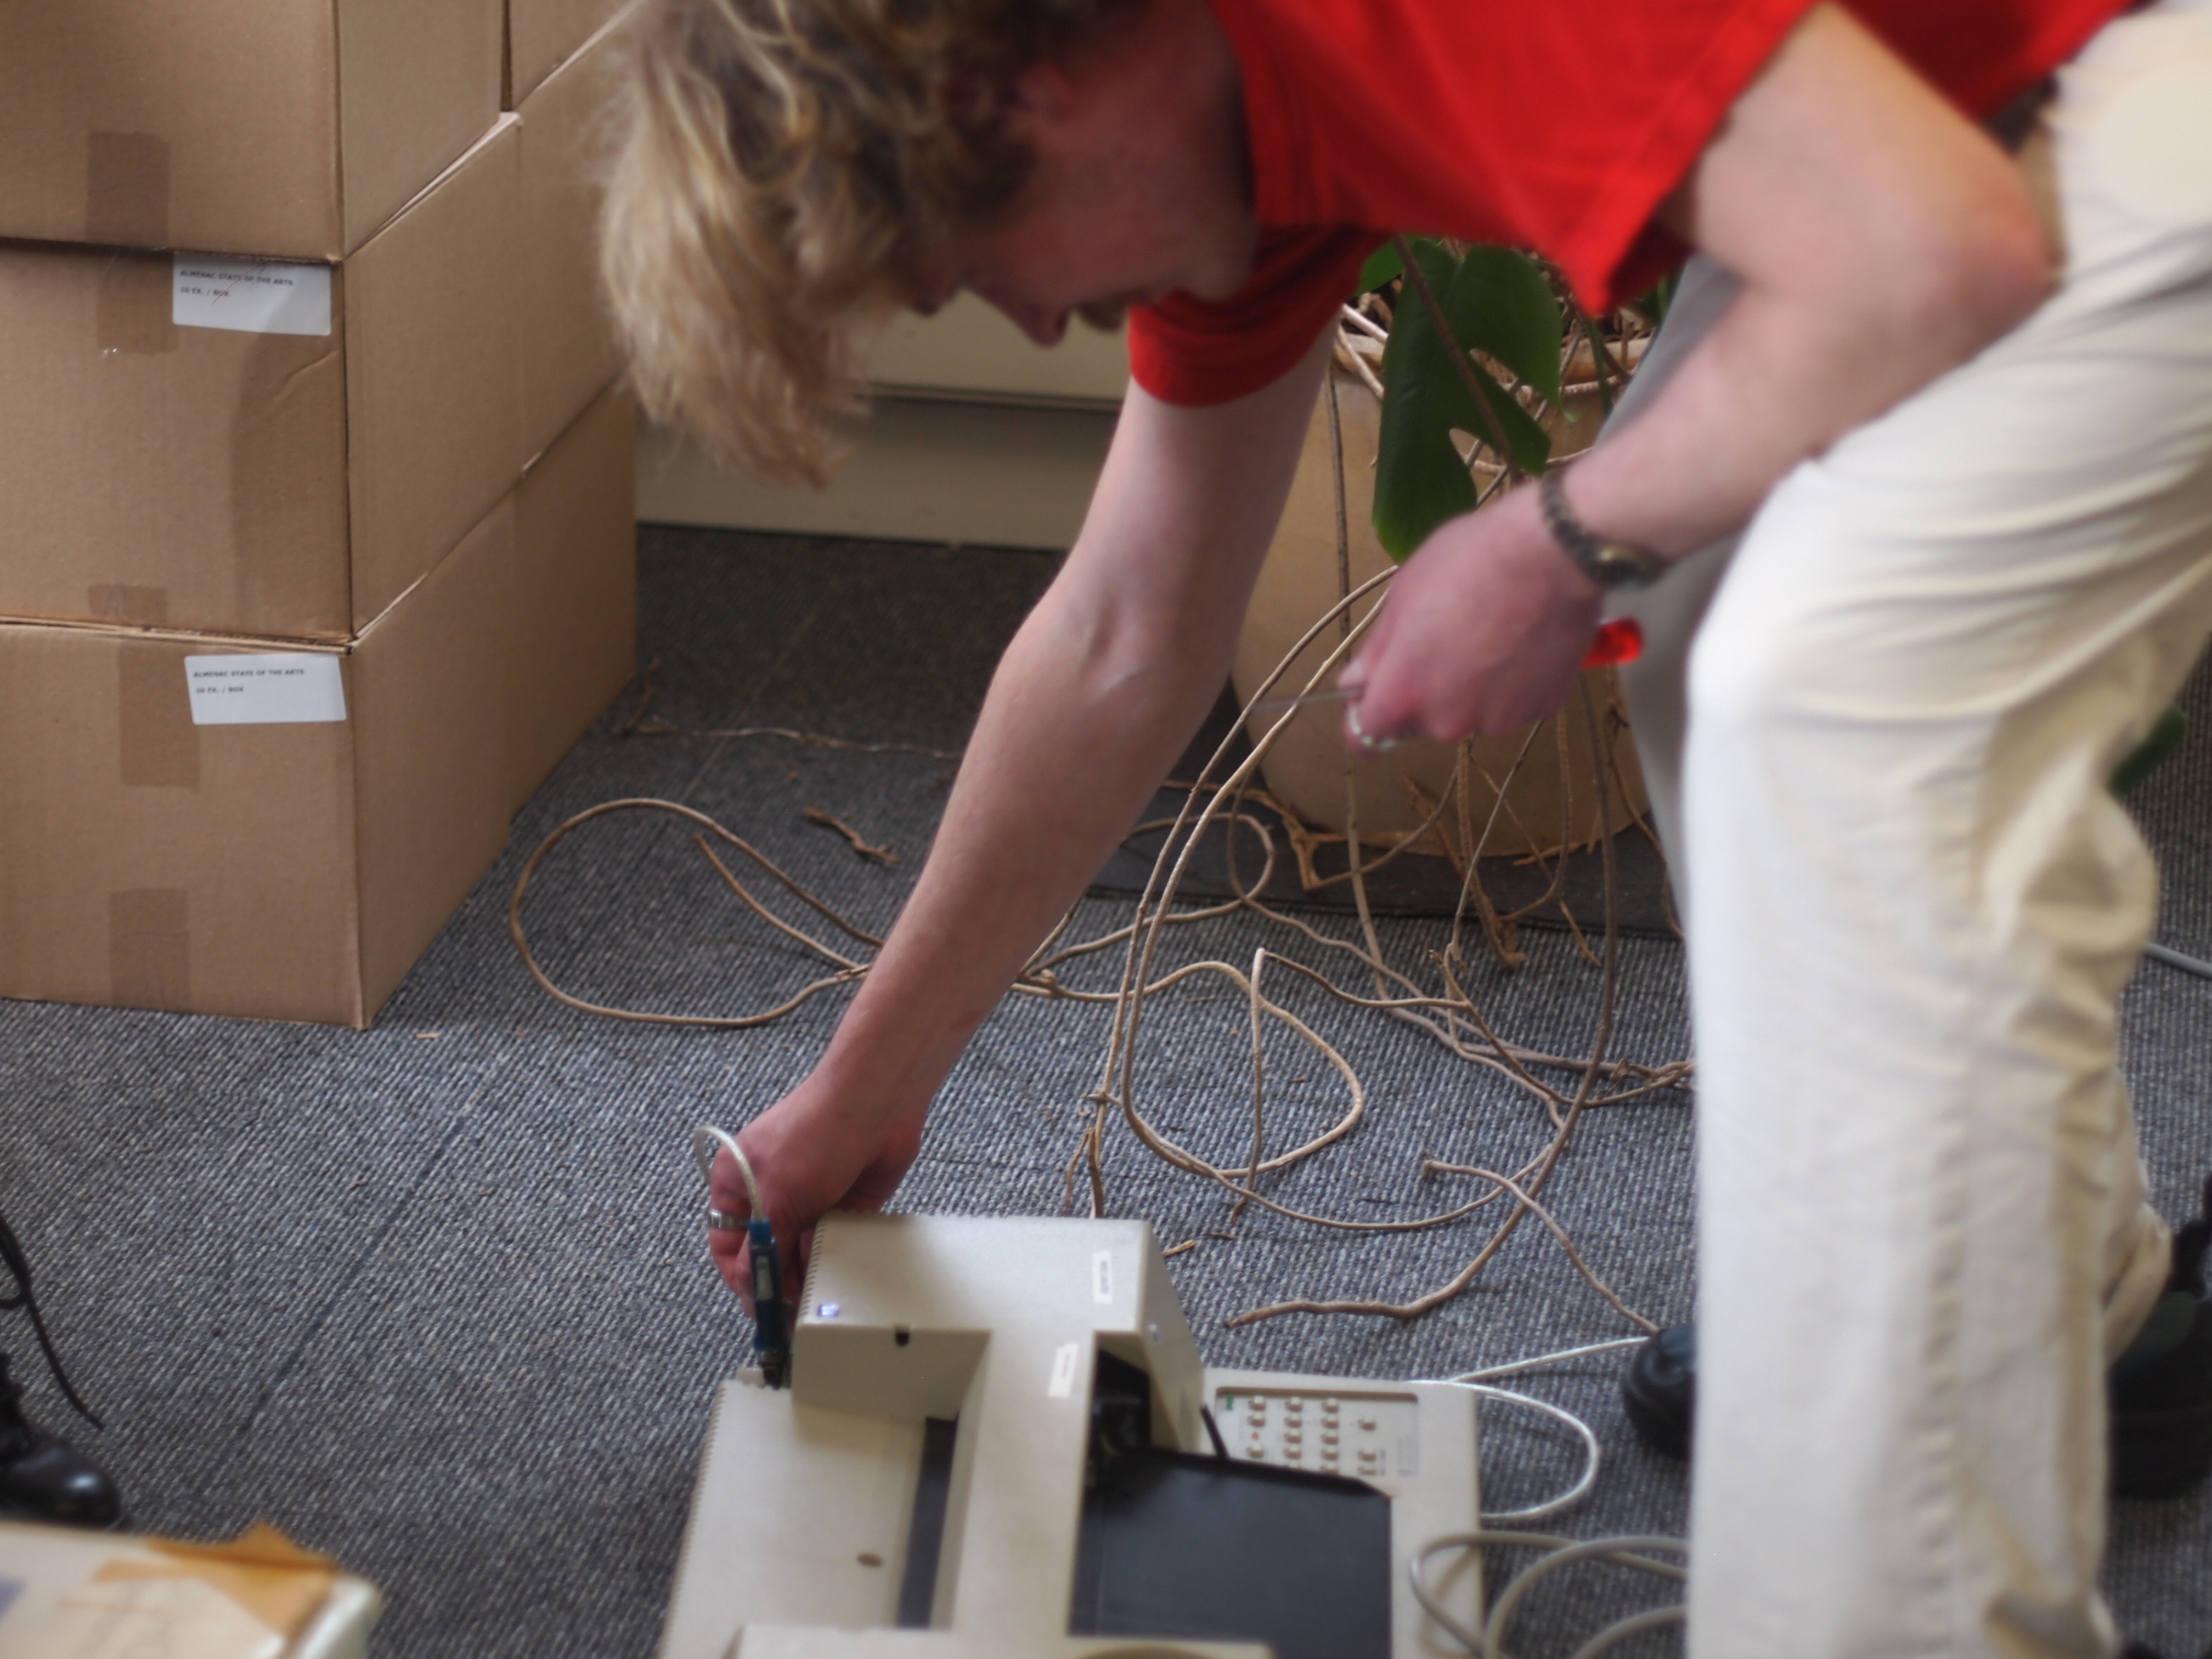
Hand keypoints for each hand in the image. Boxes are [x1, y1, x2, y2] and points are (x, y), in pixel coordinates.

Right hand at [706, 1075, 925, 1311]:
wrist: (876, 1103)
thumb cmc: (815, 1132)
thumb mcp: (776, 1198)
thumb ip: (762, 1248)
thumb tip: (752, 1289)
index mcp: (736, 1181)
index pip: (727, 1244)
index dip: (740, 1277)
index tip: (759, 1305)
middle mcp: (770, 1191)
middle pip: (768, 1252)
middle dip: (779, 1280)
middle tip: (793, 1313)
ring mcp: (809, 1197)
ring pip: (802, 1250)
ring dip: (809, 1269)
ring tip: (817, 1288)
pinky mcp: (844, 1202)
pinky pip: (835, 1241)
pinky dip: (836, 1254)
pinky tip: (839, 1262)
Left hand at [1339, 486, 1602, 746]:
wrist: (1553, 551)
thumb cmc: (1469, 561)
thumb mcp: (1402, 595)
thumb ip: (1377, 651)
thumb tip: (1355, 683)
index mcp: (1403, 695)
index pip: (1367, 736)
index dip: (1367, 715)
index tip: (1376, 693)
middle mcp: (1447, 722)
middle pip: (1422, 722)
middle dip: (1425, 692)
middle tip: (1445, 640)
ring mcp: (1498, 720)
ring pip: (1470, 713)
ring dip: (1472, 687)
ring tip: (1490, 633)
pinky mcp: (1540, 709)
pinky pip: (1513, 702)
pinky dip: (1513, 681)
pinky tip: (1521, 640)